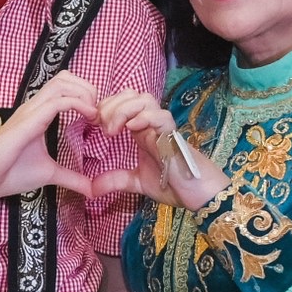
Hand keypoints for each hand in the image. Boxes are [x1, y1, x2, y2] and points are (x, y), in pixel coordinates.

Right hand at [0, 72, 102, 206]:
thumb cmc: (8, 175)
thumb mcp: (49, 174)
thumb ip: (71, 178)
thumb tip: (92, 190)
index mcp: (36, 114)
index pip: (63, 86)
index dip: (86, 95)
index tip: (97, 119)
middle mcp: (32, 107)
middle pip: (64, 77)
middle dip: (88, 89)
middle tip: (97, 113)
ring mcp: (29, 112)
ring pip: (62, 83)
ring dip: (84, 94)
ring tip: (93, 115)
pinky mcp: (27, 122)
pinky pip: (57, 102)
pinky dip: (79, 105)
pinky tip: (88, 119)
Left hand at [91, 89, 227, 209]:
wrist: (199, 196)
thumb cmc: (174, 185)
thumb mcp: (136, 183)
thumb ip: (115, 181)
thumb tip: (92, 189)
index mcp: (141, 130)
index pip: (123, 102)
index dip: (106, 106)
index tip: (94, 123)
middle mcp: (151, 125)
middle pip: (132, 94)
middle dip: (111, 104)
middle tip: (102, 125)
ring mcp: (163, 129)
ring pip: (145, 99)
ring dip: (123, 109)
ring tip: (113, 129)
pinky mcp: (174, 137)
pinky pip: (161, 116)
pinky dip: (144, 117)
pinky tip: (131, 129)